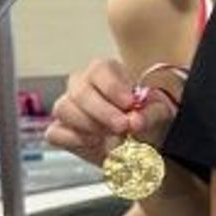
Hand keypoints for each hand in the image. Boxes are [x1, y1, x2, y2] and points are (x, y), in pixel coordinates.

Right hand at [45, 57, 177, 168]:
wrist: (140, 145)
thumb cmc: (146, 120)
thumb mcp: (159, 114)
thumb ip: (150, 115)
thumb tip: (135, 121)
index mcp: (105, 72)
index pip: (100, 70)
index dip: (113, 87)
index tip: (129, 104)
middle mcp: (82, 85)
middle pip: (80, 91)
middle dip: (102, 111)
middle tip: (122, 127)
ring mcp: (67, 107)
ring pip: (64, 109)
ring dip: (90, 125)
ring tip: (112, 137)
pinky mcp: (59, 130)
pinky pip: (56, 132)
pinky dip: (75, 140)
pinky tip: (95, 143)